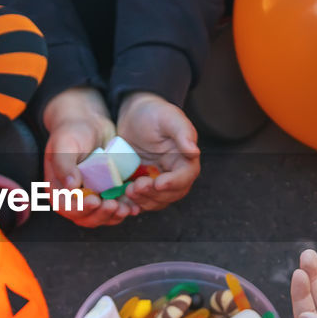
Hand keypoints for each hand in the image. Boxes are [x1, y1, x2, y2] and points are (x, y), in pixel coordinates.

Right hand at [43, 87, 135, 226]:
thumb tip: (70, 186)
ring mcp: (91, 197)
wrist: (90, 124)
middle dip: (100, 215)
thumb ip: (64, 164)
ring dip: (113, 216)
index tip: (95, 200)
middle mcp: (74, 198)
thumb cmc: (72, 131)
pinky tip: (135, 207)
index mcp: (58, 189)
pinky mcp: (106, 194)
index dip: (81, 208)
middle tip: (114, 205)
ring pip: (101, 216)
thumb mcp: (65, 144)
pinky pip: (115, 208)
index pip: (67, 207)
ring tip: (126, 208)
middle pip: (85, 217)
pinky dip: (124, 209)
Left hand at [115, 92, 200, 211]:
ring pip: (156, 201)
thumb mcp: (168, 117)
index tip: (158, 183)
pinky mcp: (143, 186)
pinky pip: (140, 201)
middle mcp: (174, 175)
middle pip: (171, 194)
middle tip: (137, 186)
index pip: (185, 177)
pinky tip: (122, 199)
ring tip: (128, 190)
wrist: (134, 117)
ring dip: (143, 200)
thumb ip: (183, 132)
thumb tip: (194, 151)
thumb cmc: (154, 113)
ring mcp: (158, 182)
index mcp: (185, 160)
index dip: (173, 183)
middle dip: (154, 194)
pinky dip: (133, 204)